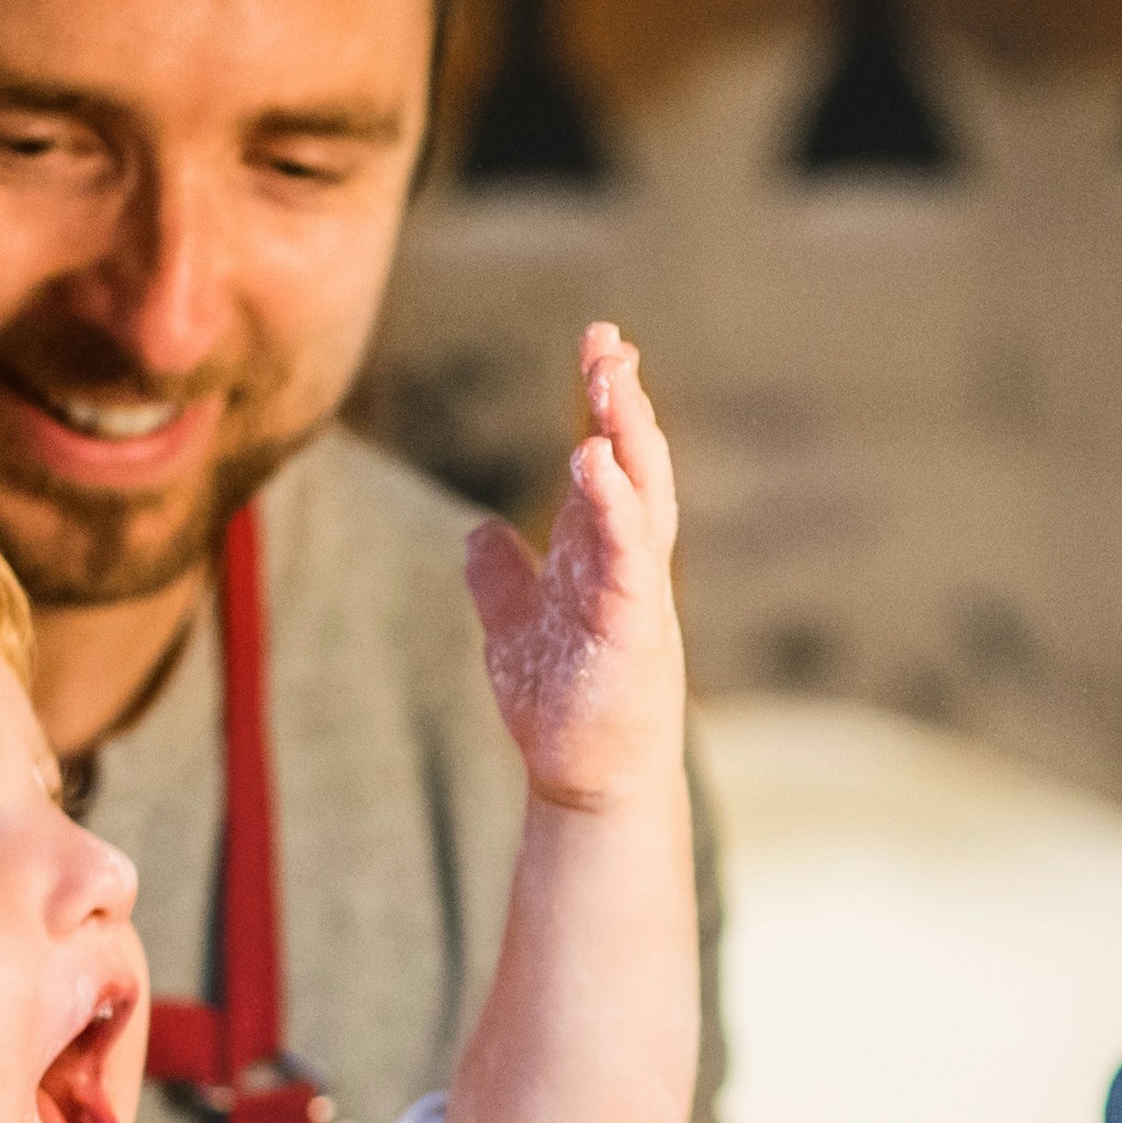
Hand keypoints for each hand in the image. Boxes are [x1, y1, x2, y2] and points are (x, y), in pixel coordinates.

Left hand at [459, 322, 683, 817]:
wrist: (584, 780)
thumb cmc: (562, 707)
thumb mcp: (514, 623)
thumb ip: (500, 573)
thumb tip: (480, 530)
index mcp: (602, 554)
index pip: (610, 461)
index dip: (605, 405)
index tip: (601, 346)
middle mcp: (627, 562)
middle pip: (633, 463)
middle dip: (622, 401)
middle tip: (608, 342)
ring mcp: (636, 592)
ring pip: (641, 497)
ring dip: (628, 436)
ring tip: (612, 378)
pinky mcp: (632, 628)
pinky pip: (627, 556)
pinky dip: (616, 506)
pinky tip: (596, 460)